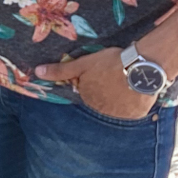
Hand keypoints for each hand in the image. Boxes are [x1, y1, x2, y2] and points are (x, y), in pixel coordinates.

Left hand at [35, 47, 156, 119]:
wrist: (141, 67)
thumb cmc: (110, 63)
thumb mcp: (83, 63)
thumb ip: (61, 70)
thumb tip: (37, 72)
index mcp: (87, 97)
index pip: (87, 90)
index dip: (95, 80)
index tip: (104, 71)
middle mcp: (101, 109)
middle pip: (102, 99)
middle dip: (107, 88)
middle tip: (117, 74)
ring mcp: (119, 113)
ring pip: (118, 104)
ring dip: (121, 95)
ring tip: (129, 79)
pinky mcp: (136, 114)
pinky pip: (134, 109)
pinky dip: (136, 101)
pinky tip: (138, 88)